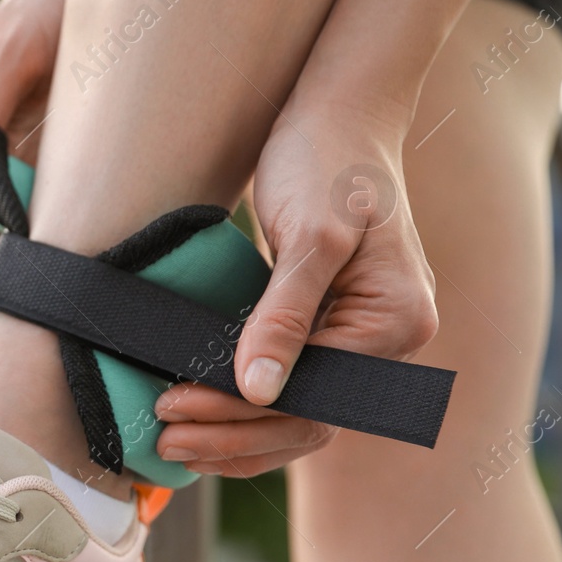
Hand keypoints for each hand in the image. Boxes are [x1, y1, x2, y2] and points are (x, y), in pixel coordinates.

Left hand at [155, 101, 438, 476]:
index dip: (239, 414)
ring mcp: (361, 339)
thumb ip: (284, 315)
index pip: (312, 398)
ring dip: (235, 435)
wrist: (337, 117)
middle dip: (233, 437)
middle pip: (307, 420)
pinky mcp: (330, 329)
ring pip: (298, 415)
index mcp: (396, 322)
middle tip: (165, 442)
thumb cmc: (326, 161)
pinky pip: (290, 388)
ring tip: (173, 444)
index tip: (176, 409)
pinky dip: (245, 410)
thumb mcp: (309, 236)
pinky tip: (199, 420)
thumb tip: (259, 390)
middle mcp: (389, 342)